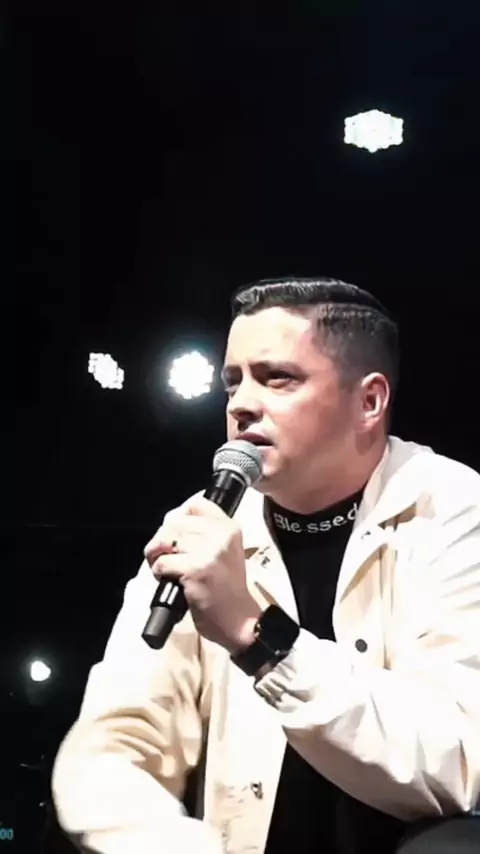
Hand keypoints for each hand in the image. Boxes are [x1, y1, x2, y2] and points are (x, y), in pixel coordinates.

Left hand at [144, 496, 261, 652]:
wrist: (239, 620)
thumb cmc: (227, 589)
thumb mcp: (224, 552)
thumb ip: (205, 535)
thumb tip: (170, 523)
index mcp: (229, 527)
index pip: (196, 504)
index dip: (179, 518)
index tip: (177, 536)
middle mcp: (220, 534)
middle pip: (175, 522)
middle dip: (162, 540)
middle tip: (164, 556)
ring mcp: (208, 551)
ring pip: (165, 541)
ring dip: (157, 557)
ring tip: (166, 570)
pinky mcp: (195, 569)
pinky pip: (161, 563)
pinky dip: (158, 573)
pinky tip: (170, 582)